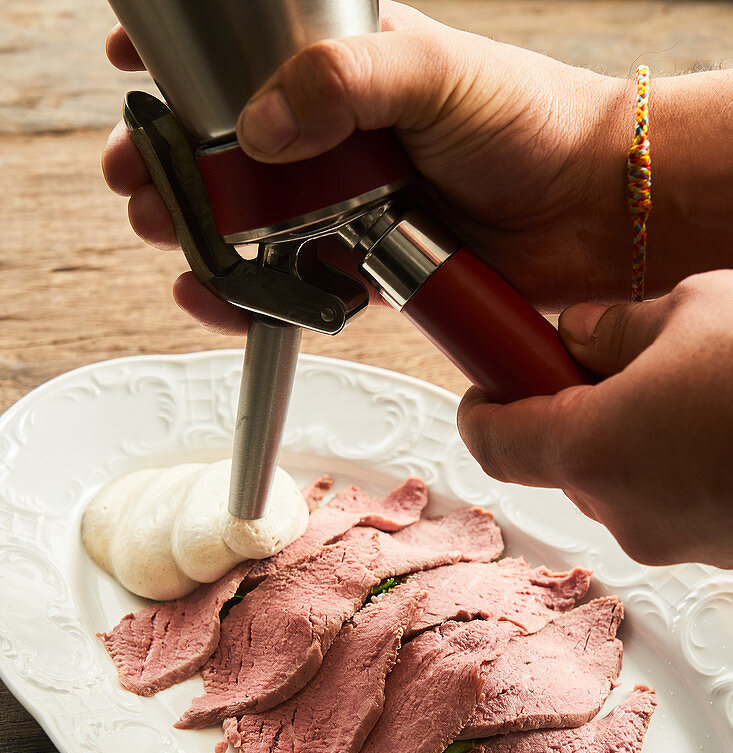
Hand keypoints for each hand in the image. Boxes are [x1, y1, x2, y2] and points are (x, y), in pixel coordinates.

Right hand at [102, 2, 630, 333]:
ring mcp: (346, 202)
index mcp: (346, 68)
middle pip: (228, 147)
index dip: (183, 61)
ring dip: (200, 229)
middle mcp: (337, 135)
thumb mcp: (433, 71)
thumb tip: (259, 125)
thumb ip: (344, 82)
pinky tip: (215, 291)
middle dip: (173, 161)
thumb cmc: (528, 119)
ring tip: (167, 229)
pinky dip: (252, 295)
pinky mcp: (364, 264)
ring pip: (252, 219)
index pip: (245, 53)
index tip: (131, 69)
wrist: (588, 209)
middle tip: (139, 175)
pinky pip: (295, 282)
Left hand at [458, 270, 732, 567]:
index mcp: (592, 448)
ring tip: (693, 385)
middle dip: (573, 408)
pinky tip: (723, 422)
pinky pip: (669, 500)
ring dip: (632, 435)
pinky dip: (674, 463)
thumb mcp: (695, 311)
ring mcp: (671, 541)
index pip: (491, 440)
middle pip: (559, 460)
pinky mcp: (716, 553)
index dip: (481, 403)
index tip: (489, 373)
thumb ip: (616, 327)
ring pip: (618, 481)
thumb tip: (578, 334)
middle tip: (611, 357)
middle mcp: (620, 510)